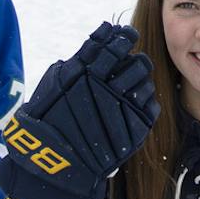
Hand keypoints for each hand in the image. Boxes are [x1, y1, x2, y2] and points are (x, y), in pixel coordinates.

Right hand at [0, 24, 158, 198]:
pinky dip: (145, 100)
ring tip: (130, 85)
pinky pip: (151, 104)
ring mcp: (123, 109)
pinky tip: (134, 103)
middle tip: (130, 62)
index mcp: (86, 72)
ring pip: (145, 81)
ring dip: (140, 79)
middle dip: (135, 59)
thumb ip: (78, 60)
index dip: (122, 37)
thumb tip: (100, 39)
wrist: (53, 163)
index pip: (112, 44)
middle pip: (137, 62)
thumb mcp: (54, 82)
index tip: (124, 35)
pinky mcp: (135, 129)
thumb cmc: (48, 119)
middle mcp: (107, 87)